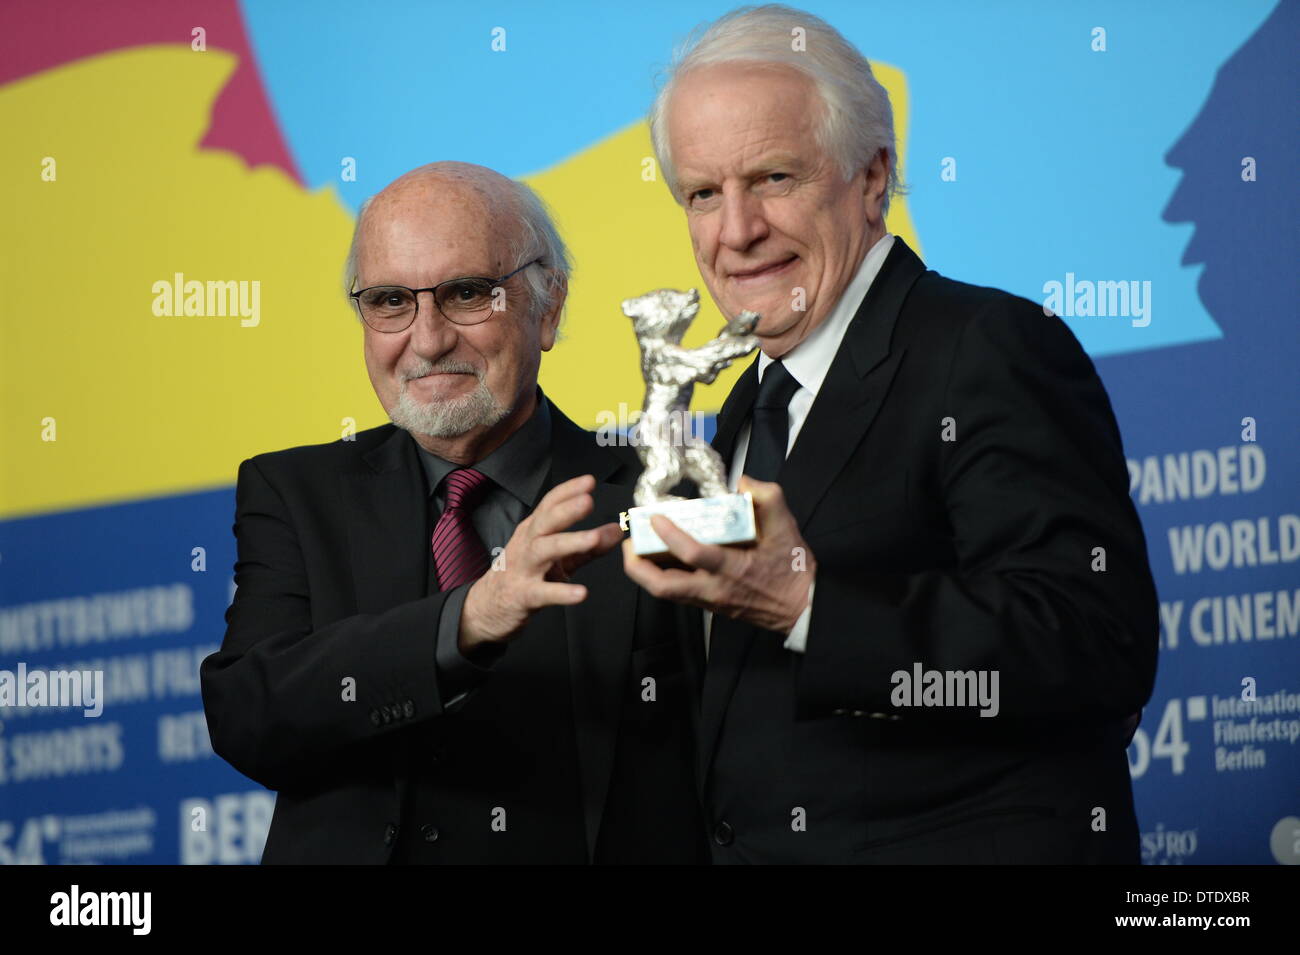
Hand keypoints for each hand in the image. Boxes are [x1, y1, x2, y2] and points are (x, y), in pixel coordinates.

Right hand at [460, 475, 622, 651]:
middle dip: (566, 510)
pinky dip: (561, 593)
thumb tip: (617, 530)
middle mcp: (527, 544)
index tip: (589, 481)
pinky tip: (580, 592)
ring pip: (544, 551)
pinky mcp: (523, 595)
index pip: (549, 504)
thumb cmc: (525, 575)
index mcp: (534, 531)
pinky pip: (543, 593)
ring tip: (593, 539)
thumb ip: (588, 546)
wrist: (488, 606)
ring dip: (569, 542)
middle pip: (545, 522)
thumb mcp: (558, 558)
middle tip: (588, 501)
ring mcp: (523, 569)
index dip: (568, 491)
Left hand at [622, 476, 814, 632]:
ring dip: (645, 574)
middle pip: (663, 587)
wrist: (803, 607)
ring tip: (636, 551)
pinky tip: (660, 560)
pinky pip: (678, 594)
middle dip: (637, 567)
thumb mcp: (787, 527)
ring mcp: (710, 601)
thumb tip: (743, 482)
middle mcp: (715, 590)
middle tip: (627, 545)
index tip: (655, 518)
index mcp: (733, 569)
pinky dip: (662, 577)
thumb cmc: (794, 569)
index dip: (670, 536)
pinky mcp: (709, 606)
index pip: (693, 554)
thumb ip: (767, 497)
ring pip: (666, 593)